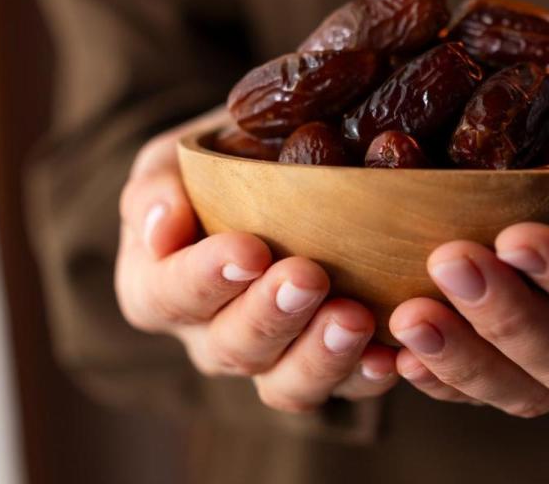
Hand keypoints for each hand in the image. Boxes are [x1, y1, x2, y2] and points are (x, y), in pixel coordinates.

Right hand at [115, 108, 397, 411]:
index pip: (167, 295)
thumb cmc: (220, 161)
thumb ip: (157, 188)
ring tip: (354, 318)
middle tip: (308, 277)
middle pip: (232, 347)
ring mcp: (270, 361)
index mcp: (158, 289)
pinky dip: (367, 376)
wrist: (278, 169)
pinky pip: (344, 389)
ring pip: (285, 385)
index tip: (249, 250)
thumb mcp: (174, 159)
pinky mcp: (326, 368)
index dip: (205, 279)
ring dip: (320, 356)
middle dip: (271, 315)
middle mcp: (210, 337)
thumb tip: (161, 230)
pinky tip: (391, 355)